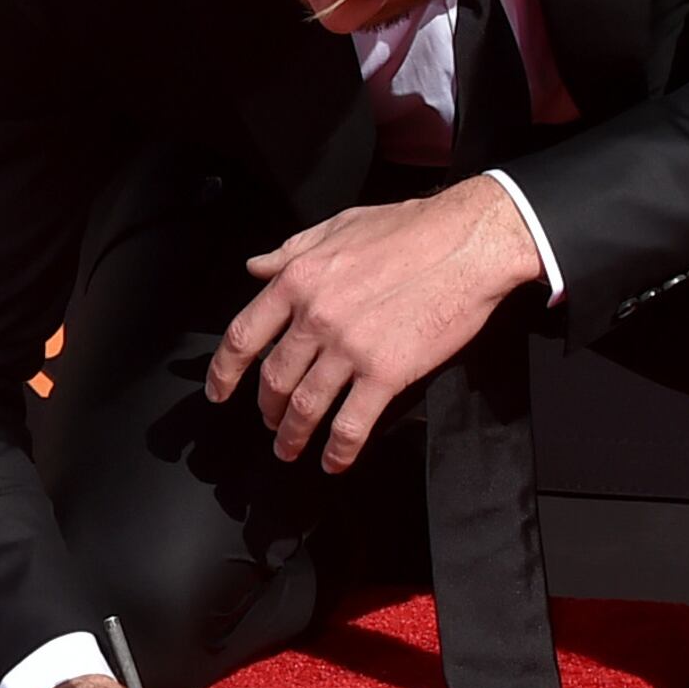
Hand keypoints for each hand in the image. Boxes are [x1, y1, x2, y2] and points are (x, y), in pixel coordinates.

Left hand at [209, 177, 547, 470]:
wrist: (470, 243)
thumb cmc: (410, 230)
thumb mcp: (337, 227)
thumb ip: (291, 251)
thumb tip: (255, 267)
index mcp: (298, 281)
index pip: (242, 336)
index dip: (224, 371)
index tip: (219, 391)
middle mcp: (315, 317)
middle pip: (273, 378)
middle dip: (266, 409)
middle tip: (268, 422)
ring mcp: (349, 347)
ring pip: (306, 405)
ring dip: (293, 435)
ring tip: (289, 448)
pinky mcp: (386, 372)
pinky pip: (352, 422)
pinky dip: (338, 449)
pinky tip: (333, 460)